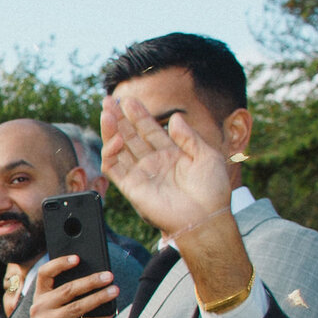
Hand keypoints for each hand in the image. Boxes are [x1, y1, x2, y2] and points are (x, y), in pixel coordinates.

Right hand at [21, 255, 119, 317]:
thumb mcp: (52, 313)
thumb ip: (64, 299)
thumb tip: (94, 281)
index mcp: (38, 299)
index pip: (44, 274)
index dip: (60, 263)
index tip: (77, 258)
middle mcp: (39, 309)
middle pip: (68, 290)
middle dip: (91, 281)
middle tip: (108, 276)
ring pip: (78, 306)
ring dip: (99, 297)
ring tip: (115, 290)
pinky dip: (99, 317)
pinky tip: (110, 312)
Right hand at [101, 94, 235, 241]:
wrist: (205, 217)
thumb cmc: (211, 190)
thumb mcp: (207, 155)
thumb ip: (188, 136)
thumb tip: (174, 118)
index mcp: (171, 154)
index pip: (149, 130)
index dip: (138, 115)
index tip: (129, 100)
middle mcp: (154, 163)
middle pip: (131, 136)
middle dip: (119, 118)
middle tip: (109, 101)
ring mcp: (142, 175)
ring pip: (119, 149)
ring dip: (111, 131)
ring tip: (106, 113)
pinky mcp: (132, 188)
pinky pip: (114, 168)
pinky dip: (111, 153)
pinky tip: (116, 139)